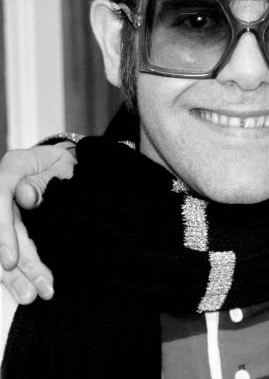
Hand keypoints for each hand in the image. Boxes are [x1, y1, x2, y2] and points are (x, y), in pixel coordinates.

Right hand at [0, 144, 75, 301]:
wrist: (67, 165)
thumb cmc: (66, 165)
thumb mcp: (63, 166)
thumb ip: (44, 181)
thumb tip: (25, 197)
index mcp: (12, 168)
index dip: (3, 233)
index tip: (11, 262)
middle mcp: (2, 190)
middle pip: (0, 230)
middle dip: (16, 266)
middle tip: (33, 293)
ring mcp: (4, 209)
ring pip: (2, 248)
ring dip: (15, 275)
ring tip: (31, 297)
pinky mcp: (10, 225)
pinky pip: (10, 250)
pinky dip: (19, 271)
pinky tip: (27, 288)